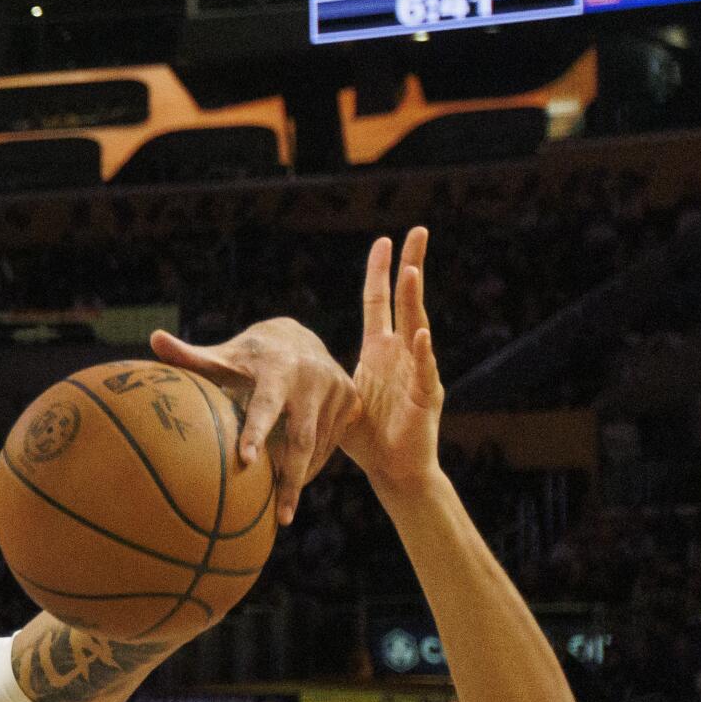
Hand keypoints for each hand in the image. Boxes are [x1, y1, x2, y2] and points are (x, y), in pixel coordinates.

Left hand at [150, 316, 358, 526]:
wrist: (301, 336)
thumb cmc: (249, 357)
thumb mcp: (225, 356)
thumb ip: (191, 356)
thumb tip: (154, 339)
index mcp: (278, 369)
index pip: (266, 405)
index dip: (256, 431)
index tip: (244, 461)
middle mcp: (313, 378)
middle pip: (302, 438)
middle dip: (291, 480)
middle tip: (281, 518)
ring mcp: (337, 390)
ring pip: (319, 447)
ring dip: (300, 479)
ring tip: (282, 512)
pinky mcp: (351, 401)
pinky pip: (332, 444)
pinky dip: (314, 466)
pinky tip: (295, 485)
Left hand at [339, 227, 443, 494]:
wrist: (394, 471)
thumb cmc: (364, 437)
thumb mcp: (333, 399)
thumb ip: (314, 378)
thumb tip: (275, 370)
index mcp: (380, 351)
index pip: (380, 303)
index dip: (381, 273)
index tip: (383, 241)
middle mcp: (402, 354)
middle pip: (407, 302)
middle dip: (411, 266)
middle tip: (417, 230)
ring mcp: (418, 372)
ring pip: (418, 328)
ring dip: (414, 301)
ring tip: (410, 272)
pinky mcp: (426, 397)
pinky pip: (424, 371)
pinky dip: (422, 353)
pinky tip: (419, 334)